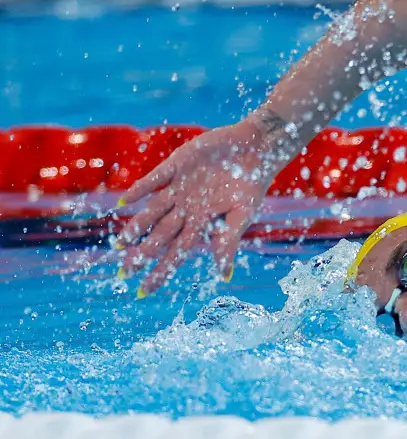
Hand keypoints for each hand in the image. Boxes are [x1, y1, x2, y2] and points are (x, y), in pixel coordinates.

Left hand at [116, 109, 295, 294]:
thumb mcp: (244, 215)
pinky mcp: (177, 165)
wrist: (256, 147)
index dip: (161, 272)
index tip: (143, 291)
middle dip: (141, 256)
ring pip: (152, 212)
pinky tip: (124, 202)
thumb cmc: (254, 182)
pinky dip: (139, 189)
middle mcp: (187, 208)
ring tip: (119, 244)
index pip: (177, 252)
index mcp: (203, 222)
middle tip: (122, 274)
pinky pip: (154, 179)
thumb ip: (229, 241)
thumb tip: (223, 276)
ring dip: (136, 227)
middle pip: (159, 236)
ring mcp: (180, 188)